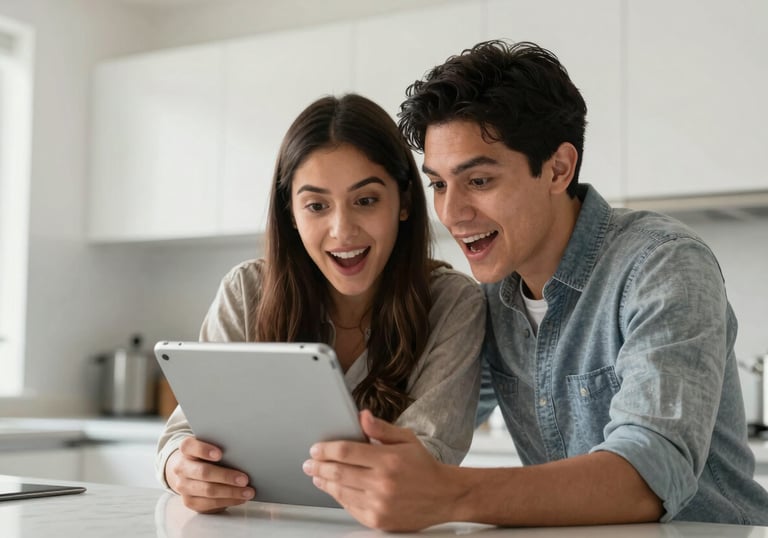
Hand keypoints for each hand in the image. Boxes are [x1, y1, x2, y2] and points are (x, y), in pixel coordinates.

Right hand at [165, 436, 254, 512]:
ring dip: (231, 492)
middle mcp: (181, 467)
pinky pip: (210, 504)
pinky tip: (240, 498)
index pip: (189, 446)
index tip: (220, 454)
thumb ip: (221, 446)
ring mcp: (183, 486)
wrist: (189, 471)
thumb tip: (243, 453)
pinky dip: (228, 501)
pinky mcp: (189, 501)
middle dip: (226, 476)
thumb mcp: (210, 446)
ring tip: (248, 491)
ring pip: (208, 490)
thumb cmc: (206, 456)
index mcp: (186, 449)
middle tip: (244, 479)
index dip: (204, 450)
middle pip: (203, 472)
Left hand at [302, 410, 460, 530]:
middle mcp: (382, 483)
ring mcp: (379, 504)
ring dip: (324, 482)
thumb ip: (381, 428)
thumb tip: (361, 416)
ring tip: (317, 476)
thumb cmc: (424, 467)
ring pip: (340, 491)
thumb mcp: (406, 439)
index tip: (316, 449)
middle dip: (318, 466)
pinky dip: (338, 497)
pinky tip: (334, 489)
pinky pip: (350, 507)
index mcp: (388, 459)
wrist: (444, 496)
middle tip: (309, 463)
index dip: (326, 449)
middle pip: (338, 472)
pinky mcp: (378, 520)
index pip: (346, 451)